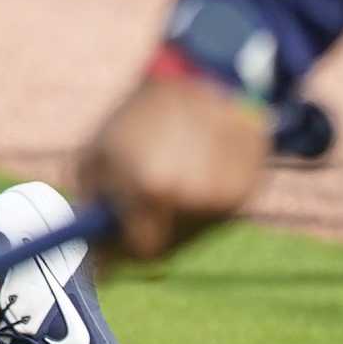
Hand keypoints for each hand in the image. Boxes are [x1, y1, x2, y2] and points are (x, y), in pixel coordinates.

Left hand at [76, 75, 271, 259]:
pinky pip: (219, 210)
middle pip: (170, 243)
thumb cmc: (135, 119)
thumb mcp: (93, 157)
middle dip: (149, 227)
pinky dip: (204, 197)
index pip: (142, 251)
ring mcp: (229, 193)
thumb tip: (95, 267)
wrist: (199, 76)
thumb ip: (89, 209)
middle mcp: (194, 196)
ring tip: (170, 169)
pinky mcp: (253, 186)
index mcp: (152, 189)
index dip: (125, 248)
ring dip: (177, 212)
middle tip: (138, 197)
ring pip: (195, 228)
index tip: (116, 237)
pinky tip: (196, 164)